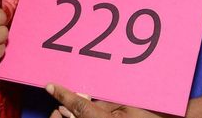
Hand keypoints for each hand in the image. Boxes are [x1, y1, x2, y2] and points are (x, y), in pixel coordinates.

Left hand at [46, 83, 172, 117]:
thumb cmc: (150, 114)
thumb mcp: (127, 106)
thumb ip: (104, 103)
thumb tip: (82, 99)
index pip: (80, 107)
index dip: (64, 95)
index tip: (50, 86)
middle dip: (64, 109)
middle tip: (56, 98)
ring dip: (70, 116)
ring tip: (64, 108)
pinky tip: (74, 115)